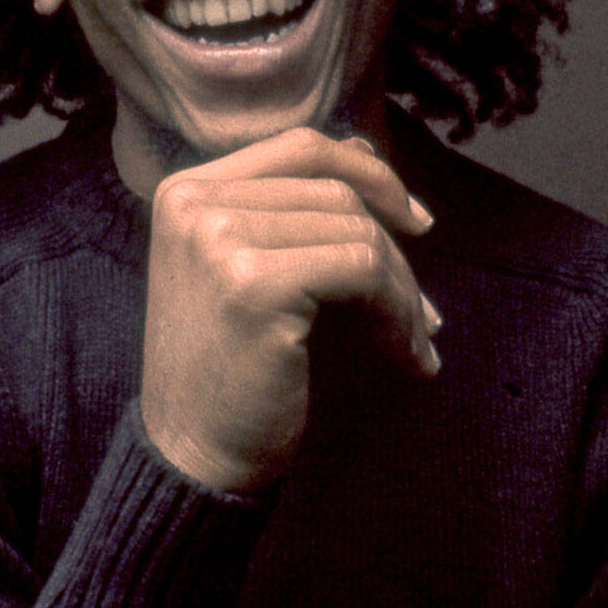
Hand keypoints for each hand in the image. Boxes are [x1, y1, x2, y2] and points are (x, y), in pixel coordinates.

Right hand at [139, 128, 439, 494]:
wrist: (193, 458)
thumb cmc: (228, 371)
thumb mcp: (245, 269)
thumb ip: (290, 210)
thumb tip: (367, 154)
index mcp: (185, 191)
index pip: (300, 148)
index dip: (369, 173)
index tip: (413, 220)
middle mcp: (195, 204)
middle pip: (336, 192)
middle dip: (395, 251)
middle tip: (423, 313)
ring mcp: (220, 239)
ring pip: (358, 232)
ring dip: (403, 293)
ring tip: (414, 341)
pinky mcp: (256, 283)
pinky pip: (364, 271)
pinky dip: (398, 314)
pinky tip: (405, 358)